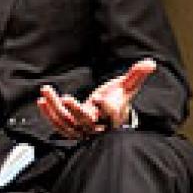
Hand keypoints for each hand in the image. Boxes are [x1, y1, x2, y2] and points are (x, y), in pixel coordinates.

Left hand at [37, 58, 154, 138]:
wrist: (107, 116)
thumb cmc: (117, 99)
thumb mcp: (127, 87)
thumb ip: (136, 75)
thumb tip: (150, 62)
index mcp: (114, 117)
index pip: (112, 115)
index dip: (106, 108)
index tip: (99, 98)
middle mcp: (98, 126)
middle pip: (86, 122)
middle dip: (76, 112)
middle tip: (67, 98)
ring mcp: (82, 129)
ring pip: (67, 123)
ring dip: (54, 109)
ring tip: (45, 91)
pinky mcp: (70, 129)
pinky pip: (58, 125)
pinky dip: (48, 114)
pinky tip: (42, 101)